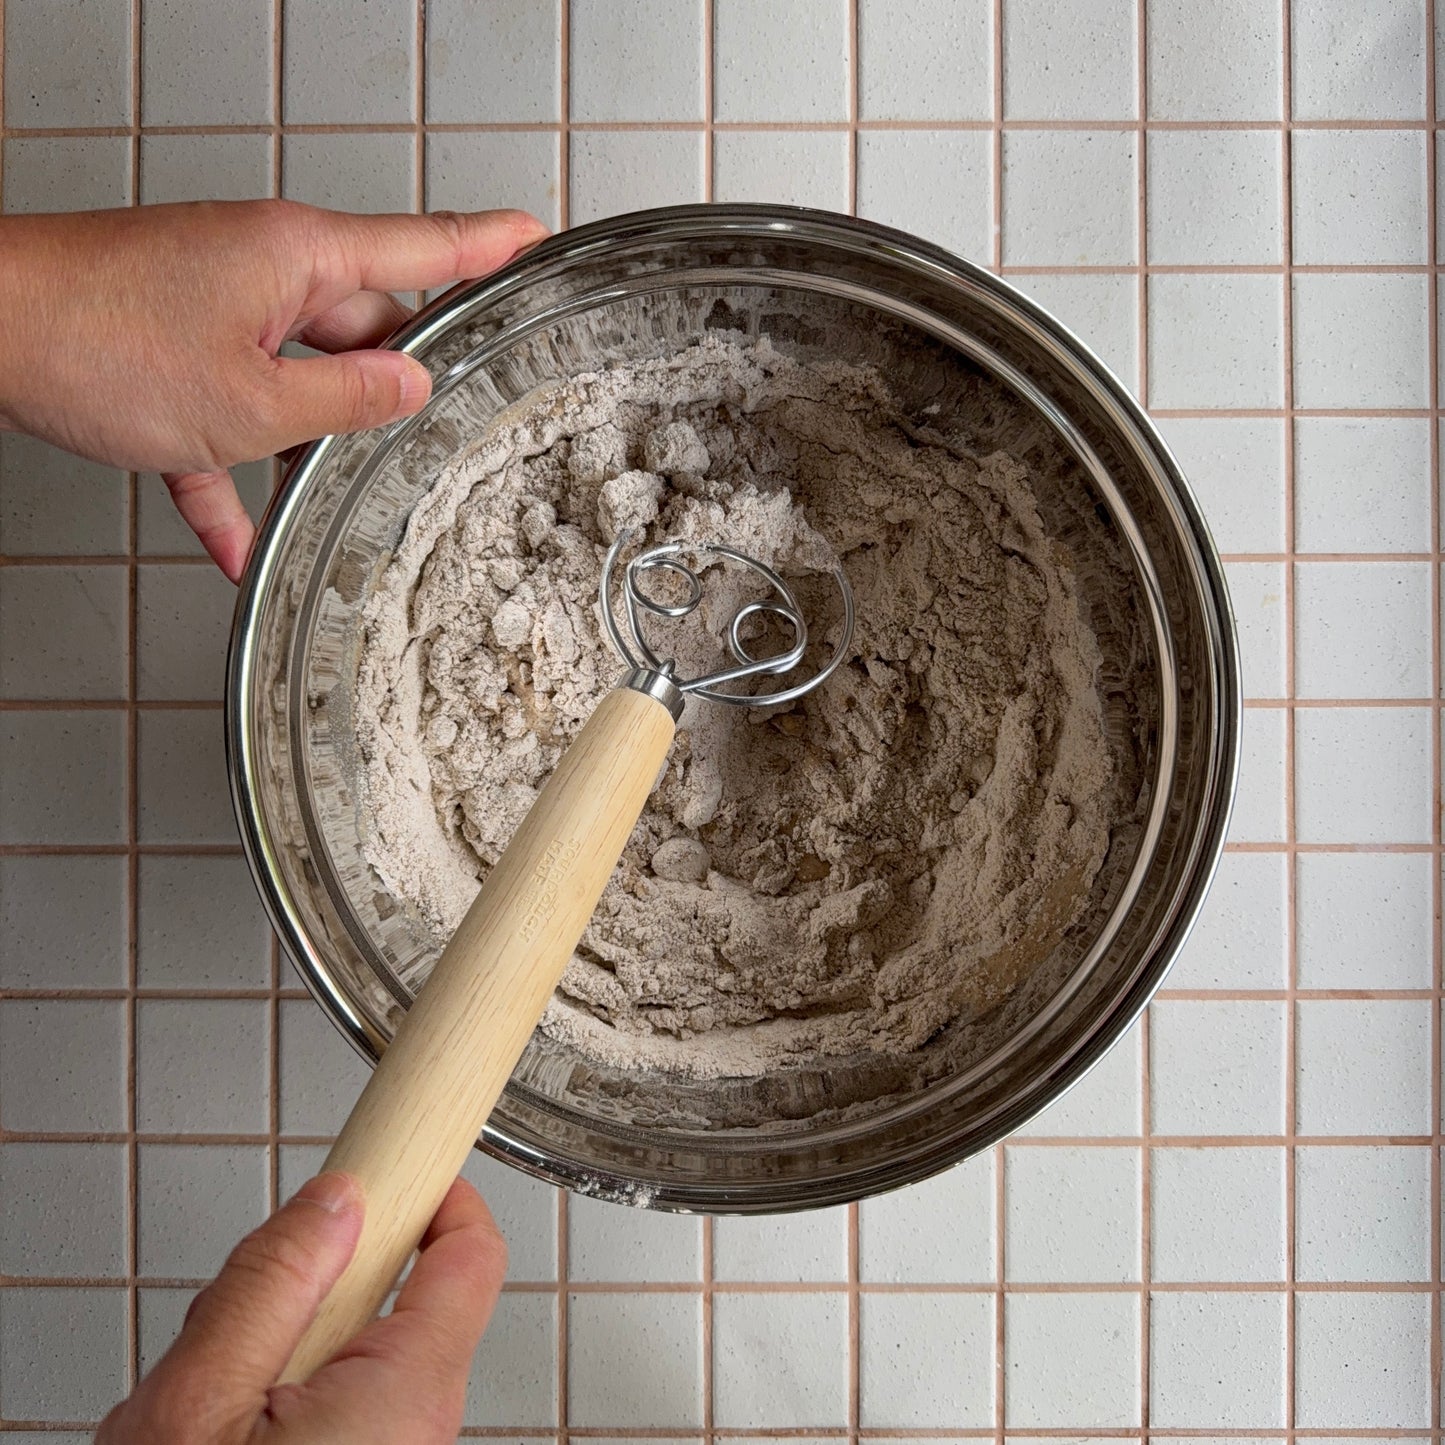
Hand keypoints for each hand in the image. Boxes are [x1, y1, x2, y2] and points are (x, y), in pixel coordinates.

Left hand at [0, 201, 547, 579]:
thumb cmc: (96, 342)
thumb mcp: (252, 400)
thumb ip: (347, 401)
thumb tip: (411, 390)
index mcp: (298, 258)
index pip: (425, 246)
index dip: (489, 247)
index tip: (537, 240)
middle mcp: (262, 270)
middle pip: (362, 326)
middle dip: (391, 384)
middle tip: (434, 429)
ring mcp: (213, 306)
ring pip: (294, 379)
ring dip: (308, 442)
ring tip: (328, 497)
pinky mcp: (167, 348)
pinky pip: (222, 418)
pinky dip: (232, 474)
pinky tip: (237, 538)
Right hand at [96, 1171, 506, 1444]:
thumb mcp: (196, 1405)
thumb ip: (272, 1284)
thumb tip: (334, 1199)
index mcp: (402, 1397)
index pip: (471, 1253)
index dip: (438, 1194)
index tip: (400, 1164)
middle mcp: (420, 1434)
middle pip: (399, 1300)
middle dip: (319, 1289)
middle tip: (241, 1323)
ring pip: (357, 1357)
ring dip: (287, 1354)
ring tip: (214, 1409)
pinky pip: (340, 1411)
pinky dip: (284, 1404)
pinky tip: (225, 1440)